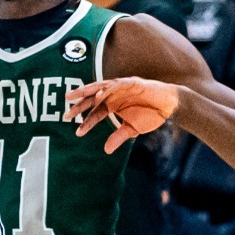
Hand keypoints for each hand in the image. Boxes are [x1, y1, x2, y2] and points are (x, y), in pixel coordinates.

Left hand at [66, 77, 180, 152]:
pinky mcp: (131, 83)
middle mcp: (113, 95)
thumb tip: (106, 150)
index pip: (94, 113)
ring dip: (88, 92)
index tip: (78, 132)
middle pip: (91, 99)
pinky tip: (99, 95)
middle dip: (79, 105)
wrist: (169, 105)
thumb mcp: (132, 129)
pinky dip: (108, 89)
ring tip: (75, 96)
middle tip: (66, 114)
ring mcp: (120, 88)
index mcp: (111, 105)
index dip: (86, 122)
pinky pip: (116, 85)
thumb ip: (118, 137)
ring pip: (100, 87)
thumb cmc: (150, 115)